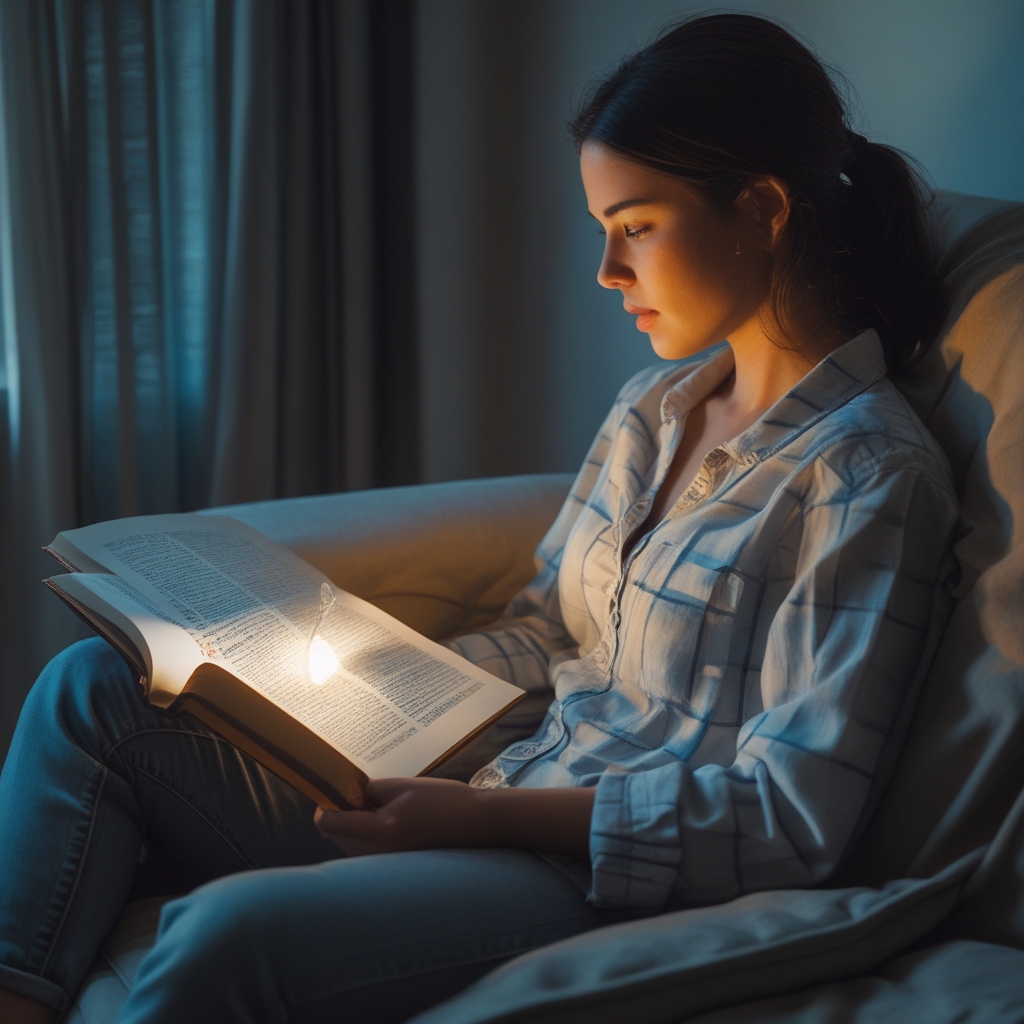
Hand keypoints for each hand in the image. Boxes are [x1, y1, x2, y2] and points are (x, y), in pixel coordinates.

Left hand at [314, 779, 595, 857]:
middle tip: (359, 796)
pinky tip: (387, 823)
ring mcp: (388, 863)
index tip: (333, 792)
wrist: (477, 823)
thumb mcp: (403, 786)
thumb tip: (344, 794)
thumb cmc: (444, 799)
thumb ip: (369, 791)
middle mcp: (380, 852)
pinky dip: (365, 838)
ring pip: (349, 847)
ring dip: (351, 827)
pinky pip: (366, 853)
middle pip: (335, 837)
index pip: (330, 823)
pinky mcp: (396, 866)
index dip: (325, 806)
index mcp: (381, 829)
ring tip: (376, 809)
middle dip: (338, 816)